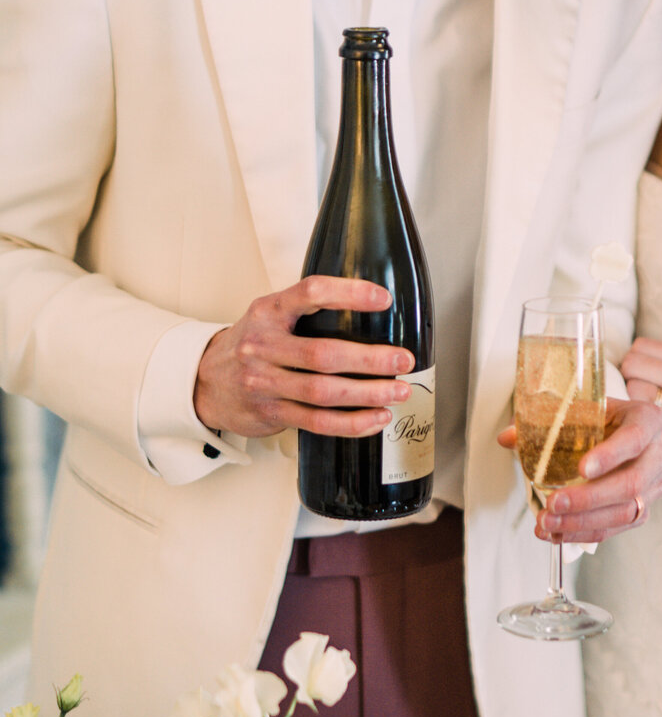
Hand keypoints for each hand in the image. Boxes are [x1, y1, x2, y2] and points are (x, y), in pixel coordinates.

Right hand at [194, 277, 414, 437]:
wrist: (203, 382)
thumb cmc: (250, 344)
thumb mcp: (268, 315)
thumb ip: (305, 311)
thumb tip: (368, 311)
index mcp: (268, 311)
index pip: (310, 293)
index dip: (348, 293)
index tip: (383, 299)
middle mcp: (263, 346)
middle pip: (323, 354)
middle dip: (370, 359)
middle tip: (402, 360)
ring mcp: (264, 383)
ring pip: (324, 393)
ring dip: (368, 394)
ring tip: (399, 392)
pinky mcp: (270, 413)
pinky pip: (318, 422)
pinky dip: (352, 423)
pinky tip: (376, 418)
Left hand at [496, 397, 661, 543]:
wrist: (615, 433)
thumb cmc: (597, 419)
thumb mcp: (576, 411)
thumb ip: (543, 422)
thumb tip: (507, 438)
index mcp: (647, 419)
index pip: (635, 437)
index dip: (610, 455)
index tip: (581, 468)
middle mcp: (659, 453)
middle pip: (631, 483)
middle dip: (589, 498)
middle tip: (553, 503)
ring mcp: (654, 485)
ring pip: (625, 512)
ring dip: (582, 521)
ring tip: (547, 522)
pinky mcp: (642, 510)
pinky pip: (616, 528)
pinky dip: (583, 533)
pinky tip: (555, 533)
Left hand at [622, 337, 661, 494]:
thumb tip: (638, 366)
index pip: (641, 345)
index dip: (634, 362)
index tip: (640, 379)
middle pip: (631, 364)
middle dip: (628, 382)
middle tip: (639, 401)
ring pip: (633, 392)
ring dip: (632, 407)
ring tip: (645, 419)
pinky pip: (643, 424)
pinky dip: (640, 430)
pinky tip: (651, 437)